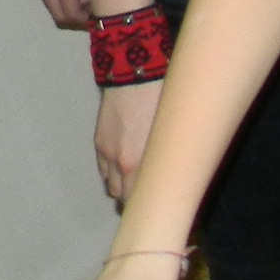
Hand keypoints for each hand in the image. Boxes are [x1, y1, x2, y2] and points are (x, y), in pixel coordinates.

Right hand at [94, 82, 162, 202]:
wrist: (136, 75)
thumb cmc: (165, 101)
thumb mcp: (174, 132)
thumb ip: (170, 157)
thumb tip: (179, 170)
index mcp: (141, 163)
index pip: (140, 199)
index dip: (151, 203)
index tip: (163, 204)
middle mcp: (121, 163)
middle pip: (123, 196)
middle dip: (136, 199)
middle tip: (152, 195)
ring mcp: (107, 153)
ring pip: (111, 186)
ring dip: (123, 187)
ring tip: (138, 182)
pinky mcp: (99, 142)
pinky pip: (103, 170)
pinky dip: (113, 174)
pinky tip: (125, 168)